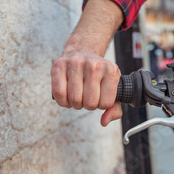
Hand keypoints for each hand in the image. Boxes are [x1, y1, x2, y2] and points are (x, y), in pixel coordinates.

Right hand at [50, 0, 123, 125]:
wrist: (83, 52)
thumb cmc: (98, 75)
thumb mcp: (113, 89)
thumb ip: (114, 109)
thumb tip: (104, 121)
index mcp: (112, 70)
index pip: (106, 104)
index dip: (101, 105)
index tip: (99, 97)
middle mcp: (95, 65)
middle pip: (90, 103)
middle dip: (88, 105)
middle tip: (87, 98)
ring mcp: (76, 63)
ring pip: (74, 100)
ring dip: (75, 104)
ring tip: (78, 96)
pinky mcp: (59, 65)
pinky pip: (59, 93)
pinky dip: (63, 101)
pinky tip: (67, 96)